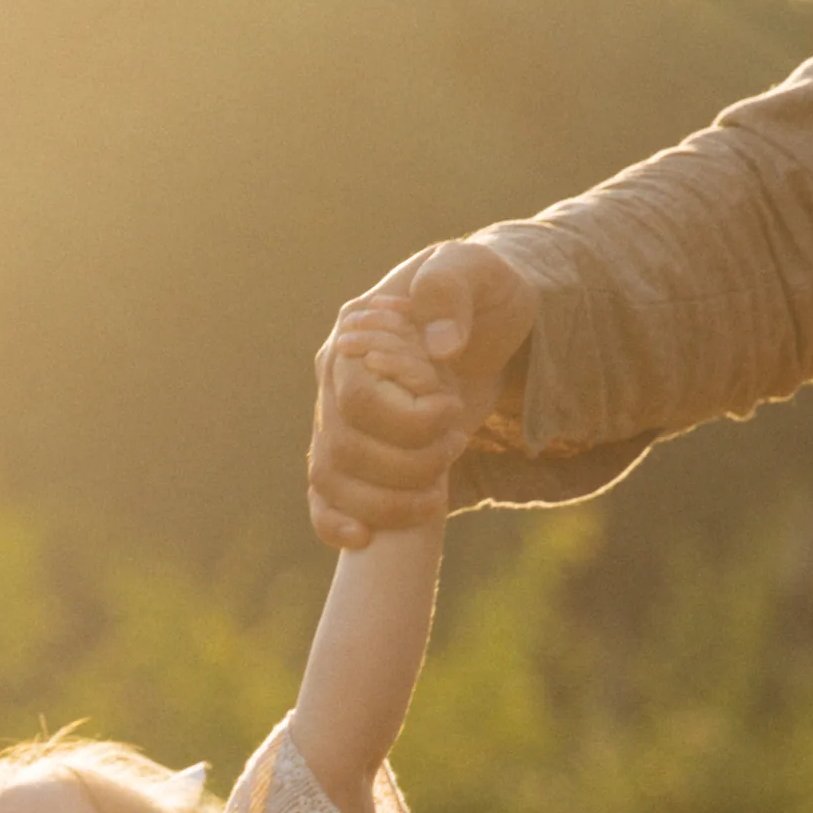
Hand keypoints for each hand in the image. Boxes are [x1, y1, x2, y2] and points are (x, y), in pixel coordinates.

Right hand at [306, 241, 534, 547]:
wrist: (487, 322)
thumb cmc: (482, 292)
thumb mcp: (480, 272)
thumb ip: (453, 289)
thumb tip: (440, 345)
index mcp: (355, 331)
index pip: (355, 397)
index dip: (407, 420)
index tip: (452, 407)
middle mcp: (335, 376)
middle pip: (342, 448)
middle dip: (406, 464)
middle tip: (456, 445)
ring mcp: (339, 416)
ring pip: (331, 479)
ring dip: (383, 503)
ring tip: (436, 496)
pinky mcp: (355, 449)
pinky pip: (325, 494)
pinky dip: (335, 522)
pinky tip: (362, 540)